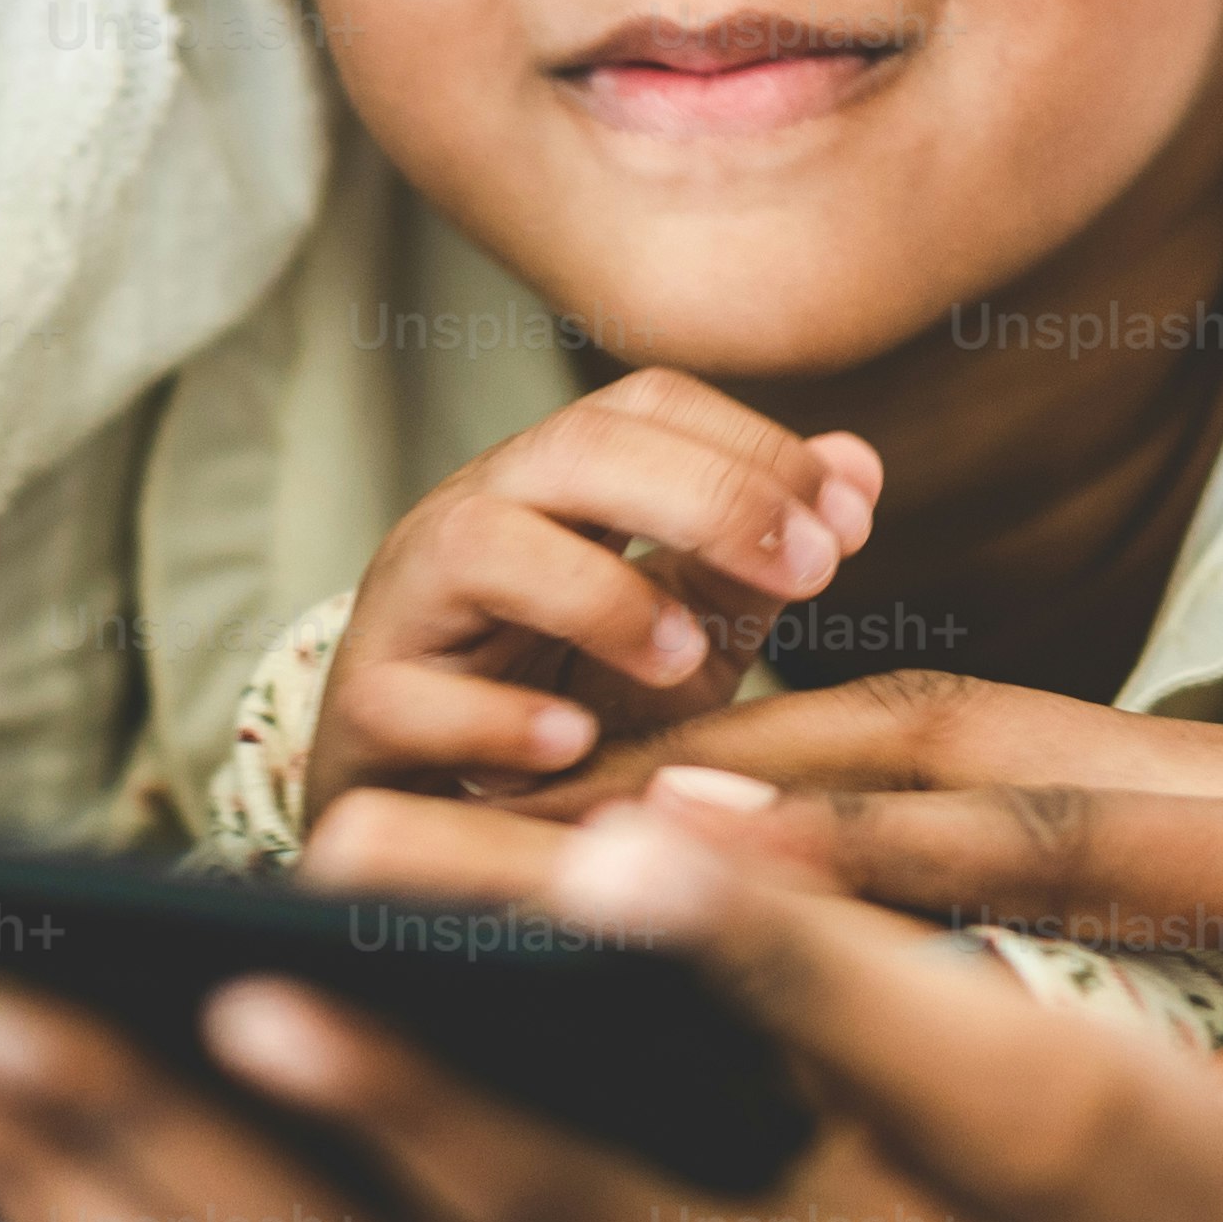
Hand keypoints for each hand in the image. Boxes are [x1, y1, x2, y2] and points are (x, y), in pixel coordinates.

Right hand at [299, 371, 877, 817]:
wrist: (436, 816)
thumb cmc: (563, 709)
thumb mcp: (680, 636)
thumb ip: (753, 559)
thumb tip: (858, 464)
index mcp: (554, 484)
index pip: (648, 405)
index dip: (754, 446)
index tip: (848, 519)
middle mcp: (475, 516)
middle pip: (579, 447)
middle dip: (711, 497)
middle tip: (813, 568)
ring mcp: (409, 607)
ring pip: (485, 541)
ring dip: (602, 594)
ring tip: (685, 658)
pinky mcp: (364, 708)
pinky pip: (414, 695)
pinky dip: (502, 719)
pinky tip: (573, 744)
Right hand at [591, 672, 1222, 1141]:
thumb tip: (1222, 1112)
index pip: (1062, 844)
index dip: (857, 849)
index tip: (668, 835)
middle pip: (984, 744)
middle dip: (764, 755)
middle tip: (557, 778)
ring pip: (1015, 740)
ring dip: (821, 744)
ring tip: (624, 767)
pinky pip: (1080, 782)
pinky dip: (927, 780)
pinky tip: (836, 807)